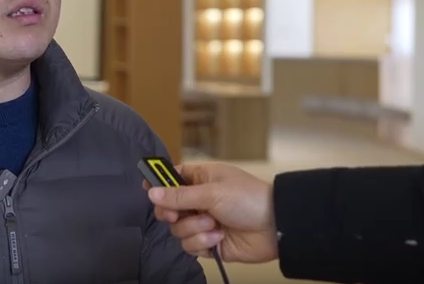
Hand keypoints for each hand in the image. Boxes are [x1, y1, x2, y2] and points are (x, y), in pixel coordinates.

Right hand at [145, 162, 277, 263]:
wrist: (276, 226)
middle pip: (167, 208)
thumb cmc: (246, 198)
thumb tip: (150, 192)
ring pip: (177, 229)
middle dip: (170, 213)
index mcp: (199, 179)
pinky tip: (217, 238)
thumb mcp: (211, 192)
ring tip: (213, 225)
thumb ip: (179, 195)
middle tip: (176, 215)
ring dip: (193, 229)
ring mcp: (202, 222)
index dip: (157, 184)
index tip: (147, 190)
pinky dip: (202, 242)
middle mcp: (198, 200)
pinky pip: (190, 246)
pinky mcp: (208, 243)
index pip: (170, 179)